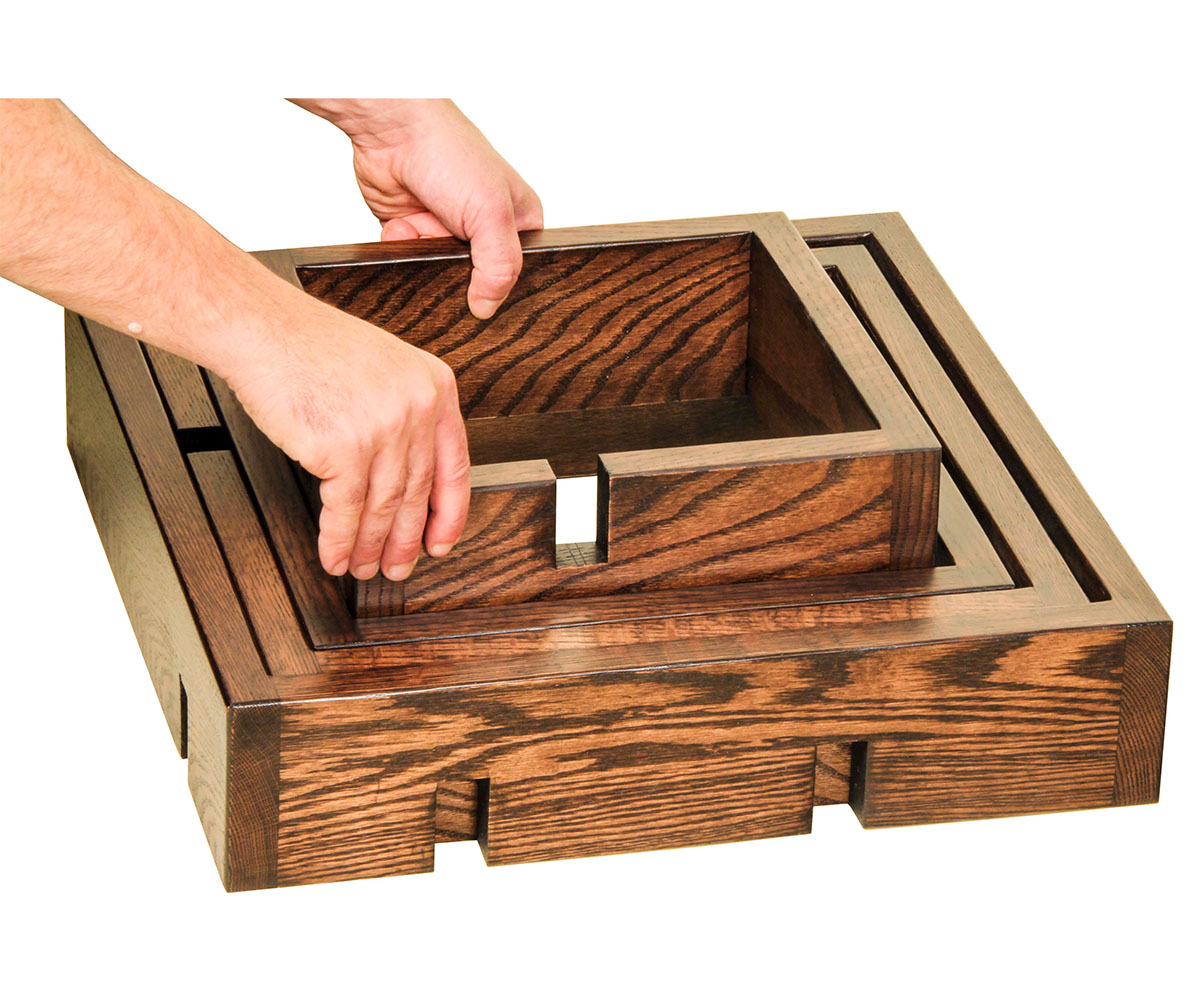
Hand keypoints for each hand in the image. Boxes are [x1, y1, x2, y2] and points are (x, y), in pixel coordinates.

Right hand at [227, 296, 470, 580]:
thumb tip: (410, 479)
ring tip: (363, 567)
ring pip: (384, 506)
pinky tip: (335, 556)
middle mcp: (417, 407)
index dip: (449, 514)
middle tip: (398, 566)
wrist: (264, 330)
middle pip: (418, 492)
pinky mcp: (344, 447)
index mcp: (436, 387)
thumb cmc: (313, 346)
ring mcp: (383, 428)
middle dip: (405, 540)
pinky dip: (339, 540)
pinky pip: (345, 509)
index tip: (441, 542)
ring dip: (371, 546)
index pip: (455, 466)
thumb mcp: (386, 369)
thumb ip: (407, 415)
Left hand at [292, 98, 542, 317]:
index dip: (500, 284)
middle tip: (448, 253)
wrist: (392, 129)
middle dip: (456, 270)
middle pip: (476, 278)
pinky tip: (400, 225)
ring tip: (421, 230)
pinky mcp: (412, 231)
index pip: (518, 272)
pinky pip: (409, 260)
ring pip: (439, 272)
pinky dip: (401, 248)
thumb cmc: (450, 152)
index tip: (483, 287)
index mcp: (518, 221)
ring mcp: (447, 230)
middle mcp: (483, 227)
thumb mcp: (491, 214)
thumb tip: (486, 310)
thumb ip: (499, 267)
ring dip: (425, 257)